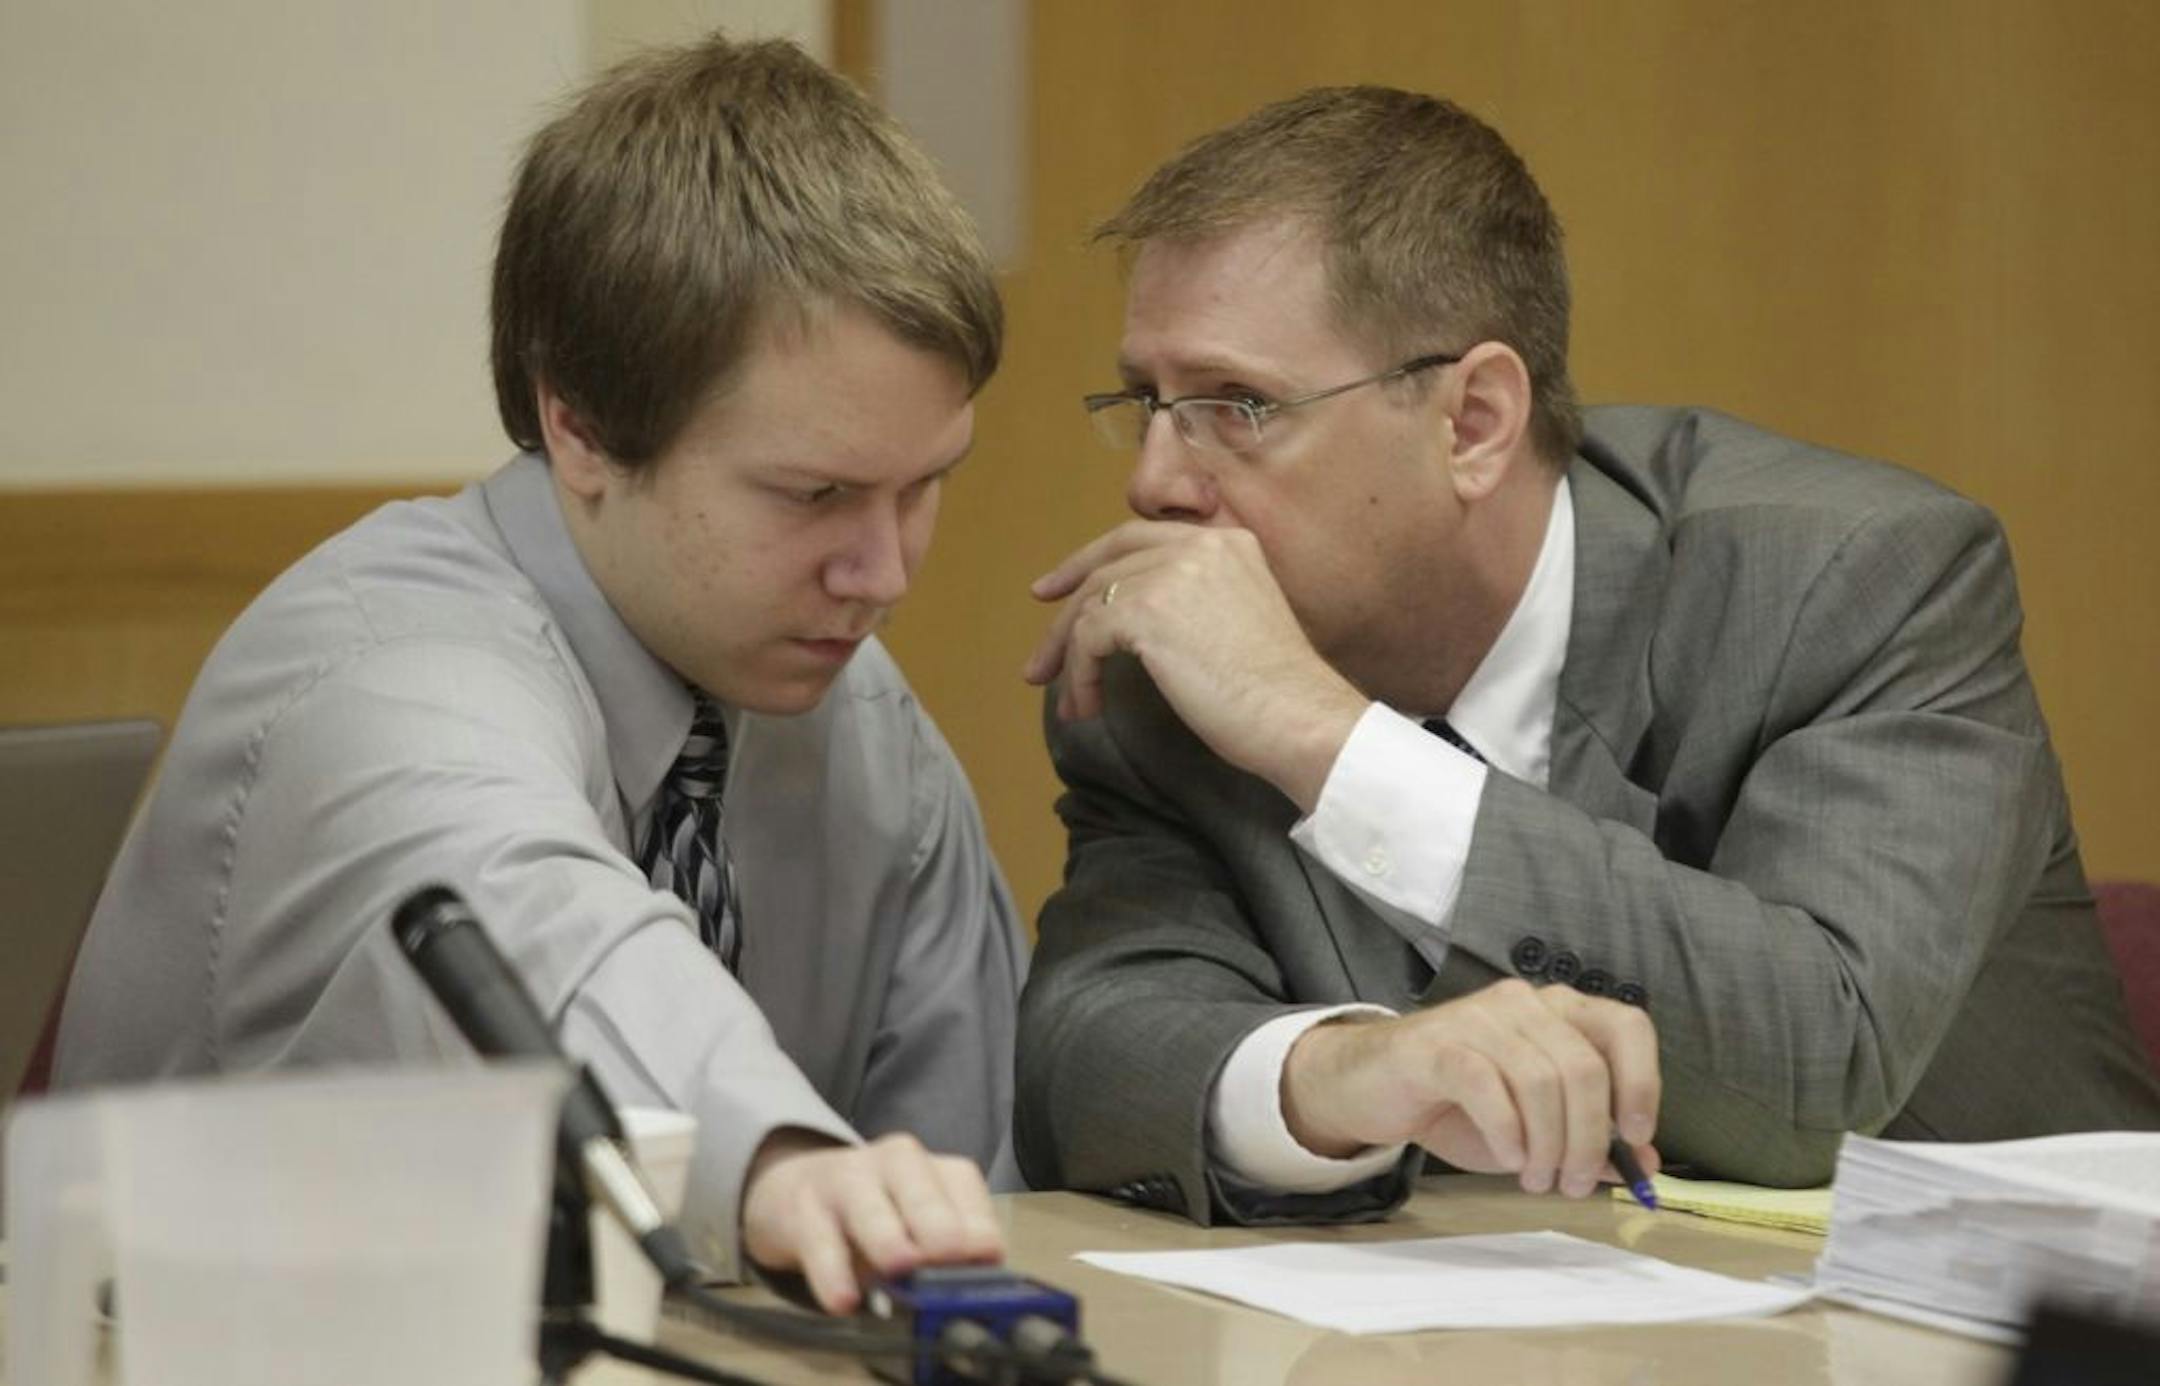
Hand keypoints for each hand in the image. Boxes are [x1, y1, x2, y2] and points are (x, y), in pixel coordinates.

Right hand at [739, 1130, 1002, 1312]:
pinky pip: (820, 1242)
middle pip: (925, 1196)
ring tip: (900, 1267)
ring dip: (888, 1240)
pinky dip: (832, 1273)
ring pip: (871, 1211)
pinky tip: (843, 1301)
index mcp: (939, 1170)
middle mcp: (898, 1164)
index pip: (971, 1200)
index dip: (979, 1238)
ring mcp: (848, 1180)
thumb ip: (951, 1257)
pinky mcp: (803, 1207)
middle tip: (949, 1259)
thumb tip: (977, 1296)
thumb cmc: (874, 1216)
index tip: (986, 1270)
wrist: (794, 1188)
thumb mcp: (918, 1228)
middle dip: (939, 1229)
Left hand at [1024, 520, 1367, 810]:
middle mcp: (1198, 545)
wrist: (1298, 716)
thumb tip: (1125, 624)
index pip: (1139, 538)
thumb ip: (1192, 603)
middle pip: (1107, 565)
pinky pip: (1089, 638)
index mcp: (1226, 542)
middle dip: (1065, 609)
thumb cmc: (1276, 692)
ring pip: (1091, 604)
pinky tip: (1089, 705)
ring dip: (1070, 656)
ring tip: (1069, 702)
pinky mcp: (1146, 610)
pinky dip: (1080, 674)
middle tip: (1041, 654)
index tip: (1057, 589)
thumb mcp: (1236, 622)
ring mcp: (1172, 573)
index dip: (1090, 561)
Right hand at [1282, 980, 1660, 1197]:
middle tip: (1573, 1182)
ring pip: (1540, 1081)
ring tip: (1536, 1178)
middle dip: (1588, 1139)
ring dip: (1547, 1145)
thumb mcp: (1534, 1126)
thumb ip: (1590, 1139)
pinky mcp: (1436, 1046)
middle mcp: (1523, 1003)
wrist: (1371, 1086)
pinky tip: (1505, 1157)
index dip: (1642, 1084)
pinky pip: (1487, 1087)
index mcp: (1558, 1011)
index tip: (1635, 1139)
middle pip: (1584, 1068)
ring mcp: (1478, 1019)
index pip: (1626, 1027)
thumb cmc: (1459, 1103)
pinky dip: (1506, 1133)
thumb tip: (1644, 1166)